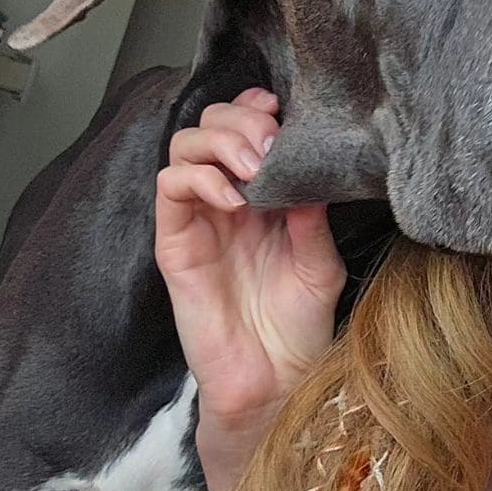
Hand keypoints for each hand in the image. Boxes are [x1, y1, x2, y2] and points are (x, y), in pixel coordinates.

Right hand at [155, 87, 345, 427]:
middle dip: (240, 119)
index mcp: (262, 196)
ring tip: (255, 167)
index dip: (257, 108)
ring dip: (219, 142)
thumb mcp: (321, 264)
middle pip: (209, 125)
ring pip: (183, 147)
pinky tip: (235, 200)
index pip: (244, 128)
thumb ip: (313, 216)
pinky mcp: (176, 244)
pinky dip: (200, 179)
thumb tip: (310, 165)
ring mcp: (198, 220)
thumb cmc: (300, 327)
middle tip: (271, 142)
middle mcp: (226, 200)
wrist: (276, 382)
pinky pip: (170, 189)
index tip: (285, 109)